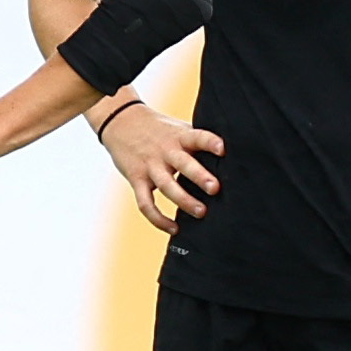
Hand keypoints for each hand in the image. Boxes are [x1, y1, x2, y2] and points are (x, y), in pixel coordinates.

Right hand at [98, 102, 224, 235]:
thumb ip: (197, 139)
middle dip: (199, 176)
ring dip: (184, 200)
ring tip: (202, 212)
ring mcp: (150, 166)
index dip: (210, 142)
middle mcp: (165, 151)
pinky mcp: (136, 179)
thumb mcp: (177, 127)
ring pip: (167, 186)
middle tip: (215, 189)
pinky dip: (159, 219)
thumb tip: (230, 155)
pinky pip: (146, 203)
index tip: (223, 149)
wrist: (120, 121)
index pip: (197, 137)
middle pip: (183, 164)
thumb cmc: (158, 128)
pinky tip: (174, 228)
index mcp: (179, 136)